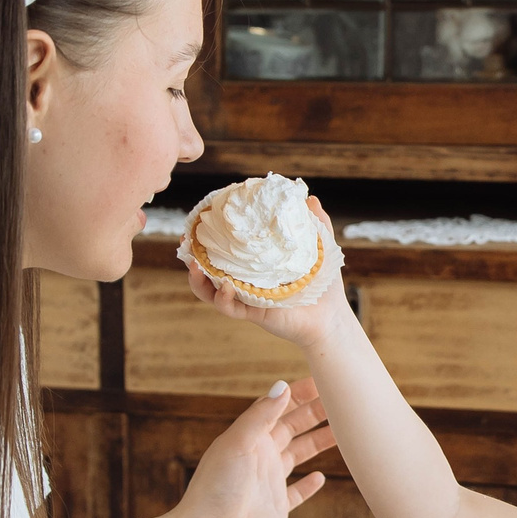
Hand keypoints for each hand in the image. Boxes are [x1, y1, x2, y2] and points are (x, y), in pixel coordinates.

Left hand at [174, 379, 332, 517]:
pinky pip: (296, 492)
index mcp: (249, 438)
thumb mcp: (238, 444)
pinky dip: (309, 484)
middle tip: (345, 401)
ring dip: (318, 442)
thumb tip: (282, 385)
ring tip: (344, 432)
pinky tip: (321, 477)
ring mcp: (268, 482)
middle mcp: (259, 457)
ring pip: (298, 455)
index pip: (278, 407)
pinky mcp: (276, 508)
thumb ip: (260, 415)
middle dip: (316, 413)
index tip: (325, 379)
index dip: (300, 393)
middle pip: (292, 427)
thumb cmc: (216, 491)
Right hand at [186, 197, 356, 350]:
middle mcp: (245, 282)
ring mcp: (247, 299)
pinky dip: (223, 299)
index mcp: (254, 266)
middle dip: (192, 258)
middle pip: (208, 271)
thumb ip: (315, 225)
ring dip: (198, 280)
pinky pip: (230, 308)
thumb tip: (310, 198)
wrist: (332, 319)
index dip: (209, 239)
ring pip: (210, 292)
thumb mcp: (319, 250)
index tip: (198, 223)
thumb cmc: (323, 286)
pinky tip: (224, 286)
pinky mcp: (253, 314)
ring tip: (196, 266)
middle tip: (185, 243)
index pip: (226, 251)